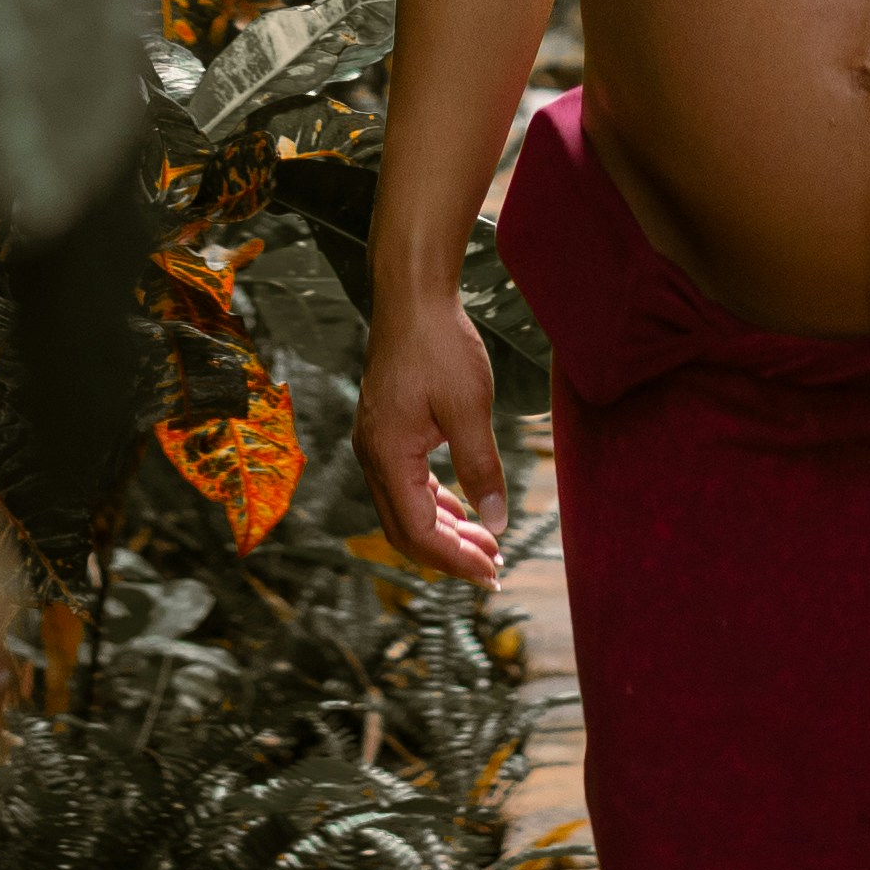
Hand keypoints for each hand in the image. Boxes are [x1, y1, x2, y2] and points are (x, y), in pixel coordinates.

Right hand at [355, 289, 506, 578]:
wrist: (412, 298)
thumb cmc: (440, 345)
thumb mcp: (469, 407)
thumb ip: (481, 467)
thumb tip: (497, 521)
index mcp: (387, 456)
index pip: (417, 532)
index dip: (454, 559)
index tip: (491, 571)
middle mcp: (373, 457)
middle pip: (406, 530)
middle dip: (449, 554)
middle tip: (494, 567)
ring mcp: (376, 445)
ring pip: (406, 510)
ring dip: (444, 531)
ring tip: (486, 543)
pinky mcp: (387, 432)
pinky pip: (407, 485)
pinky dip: (435, 504)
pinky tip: (462, 508)